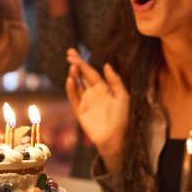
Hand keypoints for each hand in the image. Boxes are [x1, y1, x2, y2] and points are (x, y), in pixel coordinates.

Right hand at [65, 48, 129, 169]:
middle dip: (76, 64)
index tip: (74, 54)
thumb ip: (115, 81)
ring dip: (73, 75)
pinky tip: (70, 80)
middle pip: (82, 75)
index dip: (83, 62)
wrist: (116, 138)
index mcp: (103, 88)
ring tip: (72, 66)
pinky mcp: (79, 110)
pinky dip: (71, 89)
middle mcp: (92, 92)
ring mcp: (85, 101)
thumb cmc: (122, 118)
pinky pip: (73, 97)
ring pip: (76, 85)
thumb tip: (106, 65)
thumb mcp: (122, 97)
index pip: (91, 72)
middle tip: (69, 53)